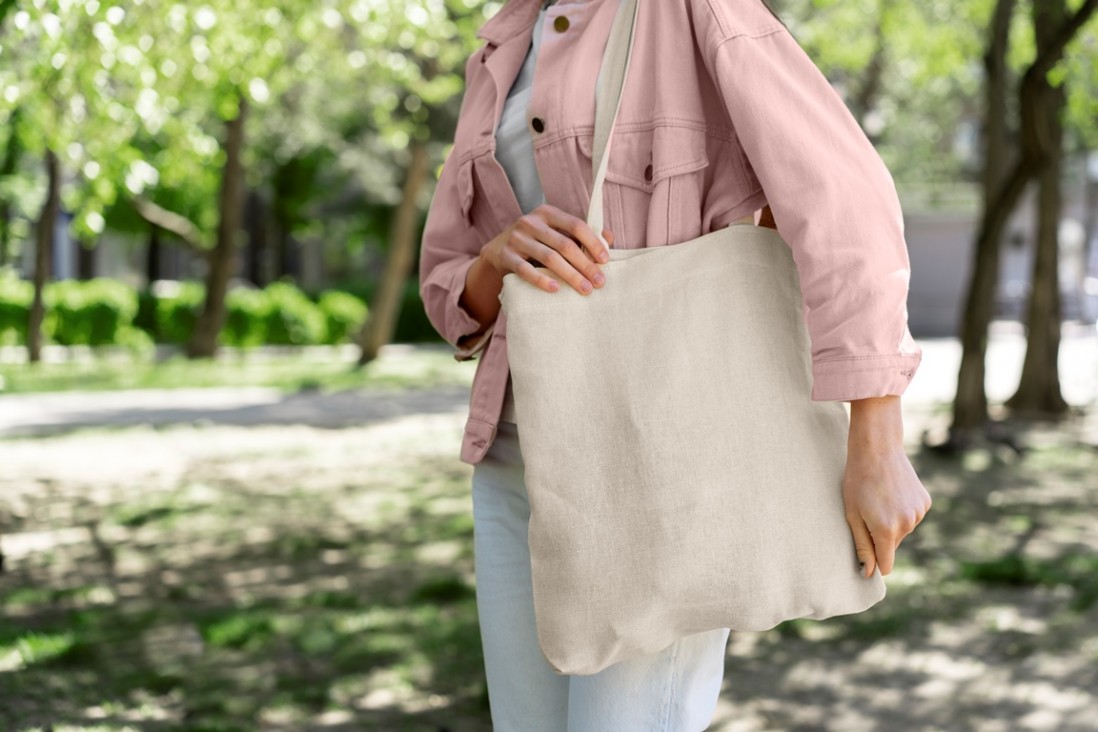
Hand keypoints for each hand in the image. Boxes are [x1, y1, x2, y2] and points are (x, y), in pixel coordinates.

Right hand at [480, 204, 614, 294]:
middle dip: (585, 264)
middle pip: (564, 244)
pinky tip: (555, 289)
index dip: (592, 242)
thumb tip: (609, 237)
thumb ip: (580, 235)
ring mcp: (516, 239)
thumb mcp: (555, 233)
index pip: (575, 225)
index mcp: (547, 213)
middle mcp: (530, 222)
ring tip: (585, 289)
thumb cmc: (535, 243)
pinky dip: (541, 280)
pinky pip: (525, 269)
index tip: (605, 260)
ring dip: (570, 275)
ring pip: (548, 258)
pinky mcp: (505, 256)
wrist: (497, 251)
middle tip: (599, 282)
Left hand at [842, 398, 930, 577]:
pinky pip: (911, 516)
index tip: (867, 558)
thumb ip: (862, 545)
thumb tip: (869, 572)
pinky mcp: (925, 502)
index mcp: (886, 530)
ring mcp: (919, 513)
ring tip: (879, 499)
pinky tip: (892, 493)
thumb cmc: (857, 481)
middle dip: (880, 537)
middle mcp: (907, 524)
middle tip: (867, 512)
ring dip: (891, 523)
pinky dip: (902, 511)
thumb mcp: (852, 514)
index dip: (876, 563)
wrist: (877, 449)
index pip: (886, 564)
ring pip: (903, 531)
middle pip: (892, 546)